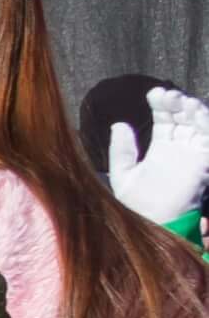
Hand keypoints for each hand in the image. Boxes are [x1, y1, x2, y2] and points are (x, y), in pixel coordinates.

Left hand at [109, 86, 208, 225]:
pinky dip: (205, 124)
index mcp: (162, 148)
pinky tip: (196, 113)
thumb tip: (118, 124)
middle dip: (178, 103)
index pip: (165, 119)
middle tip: (167, 94)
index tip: (155, 93)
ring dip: (193, 110)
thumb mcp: (123, 173)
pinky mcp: (204, 164)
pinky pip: (208, 140)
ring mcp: (194, 155)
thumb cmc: (137, 205)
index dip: (162, 105)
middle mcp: (180, 149)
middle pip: (183, 118)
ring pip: (199, 125)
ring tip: (181, 100)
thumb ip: (122, 150)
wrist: (153, 224)